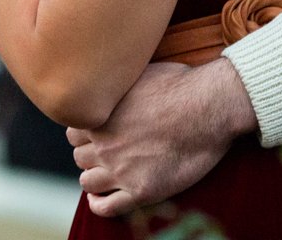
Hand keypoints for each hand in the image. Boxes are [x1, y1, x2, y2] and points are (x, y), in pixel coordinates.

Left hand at [66, 60, 254, 215]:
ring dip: (95, 178)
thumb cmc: (180, 84)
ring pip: (87, 182)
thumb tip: (110, 76)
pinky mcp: (141, 191)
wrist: (209, 108)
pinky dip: (100, 205)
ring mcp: (121, 169)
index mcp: (100, 117)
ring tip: (107, 174)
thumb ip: (117, 84)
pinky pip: (107, 208)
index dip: (85, 134)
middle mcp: (104, 145)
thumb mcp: (139, 72)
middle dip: (91, 155)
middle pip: (79, 157)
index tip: (97, 134)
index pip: (72, 133)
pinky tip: (102, 200)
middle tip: (107, 153)